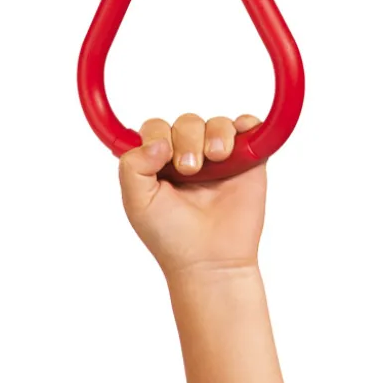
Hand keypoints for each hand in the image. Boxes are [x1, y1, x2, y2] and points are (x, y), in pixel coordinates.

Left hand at [118, 113, 265, 276]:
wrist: (209, 260)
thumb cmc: (170, 236)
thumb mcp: (136, 202)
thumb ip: (132, 166)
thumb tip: (158, 141)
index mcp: (157, 163)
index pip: (154, 128)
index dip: (157, 135)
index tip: (162, 158)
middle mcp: (188, 156)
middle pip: (186, 122)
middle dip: (186, 140)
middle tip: (190, 170)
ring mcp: (219, 158)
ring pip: (217, 122)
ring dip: (216, 134)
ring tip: (217, 158)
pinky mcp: (248, 161)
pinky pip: (249, 126)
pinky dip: (246, 125)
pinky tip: (237, 146)